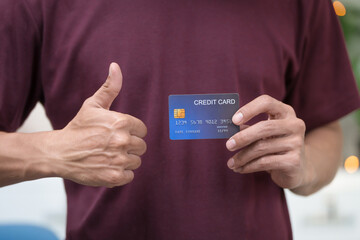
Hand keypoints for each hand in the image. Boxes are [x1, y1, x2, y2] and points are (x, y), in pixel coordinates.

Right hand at [51, 63, 146, 187]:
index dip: (132, 132)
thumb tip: (116, 66)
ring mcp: (119, 160)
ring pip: (136, 161)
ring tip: (109, 156)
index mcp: (121, 122)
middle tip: (112, 145)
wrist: (60, 153)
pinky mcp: (115, 177)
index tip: (118, 134)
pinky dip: (121, 173)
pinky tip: (108, 166)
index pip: (142, 130)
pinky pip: (130, 176)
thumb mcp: (93, 105)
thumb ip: (109, 87)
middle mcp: (123, 141)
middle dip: (130, 146)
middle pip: (141, 146)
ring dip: (125, 160)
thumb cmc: (78, 128)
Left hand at [226, 95, 308, 188]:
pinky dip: (249, 166)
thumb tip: (227, 128)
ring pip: (262, 148)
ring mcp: (297, 142)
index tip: (233, 120)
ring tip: (231, 163)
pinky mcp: (294, 161)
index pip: (266, 102)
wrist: (298, 168)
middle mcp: (294, 124)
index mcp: (285, 112)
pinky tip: (240, 169)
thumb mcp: (263, 134)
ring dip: (242, 156)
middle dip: (242, 137)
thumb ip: (248, 128)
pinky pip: (265, 162)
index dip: (249, 109)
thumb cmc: (275, 146)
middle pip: (264, 127)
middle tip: (228, 145)